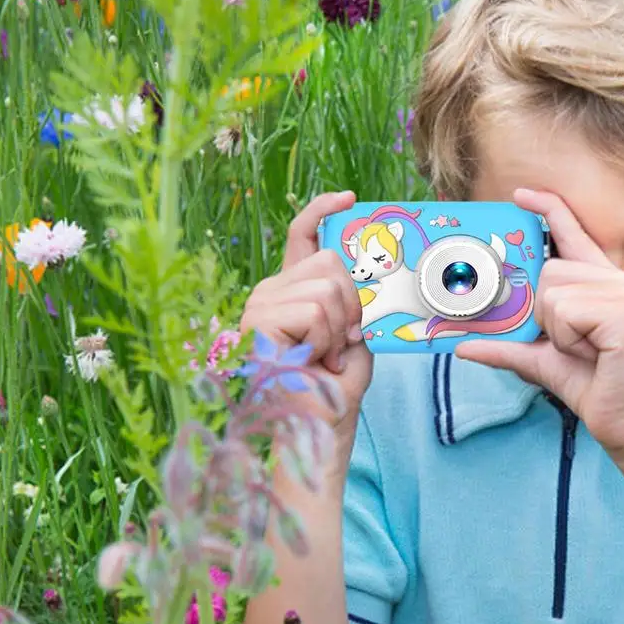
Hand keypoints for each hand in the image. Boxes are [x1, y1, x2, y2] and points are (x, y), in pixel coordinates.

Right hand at [240, 191, 372, 432]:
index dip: (322, 210)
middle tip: (342, 343)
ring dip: (338, 329)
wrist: (318, 426)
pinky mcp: (259, 318)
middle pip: (330, 262)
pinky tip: (312, 361)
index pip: (301, 236)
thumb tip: (364, 269)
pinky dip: (325, 340)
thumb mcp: (353, 335)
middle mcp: (270, 291)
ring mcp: (260, 303)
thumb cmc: (334, 389)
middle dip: (351, 305)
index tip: (347, 197)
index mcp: (292, 291)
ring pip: (327, 287)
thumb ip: (352, 301)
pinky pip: (315, 310)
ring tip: (325, 357)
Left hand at [455, 188, 623, 459]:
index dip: (548, 211)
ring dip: (555, 330)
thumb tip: (462, 346)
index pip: (573, 235)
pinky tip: (593, 353)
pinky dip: (566, 338)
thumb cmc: (590, 386)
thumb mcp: (539, 361)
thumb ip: (506, 346)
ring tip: (585, 350)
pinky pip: (564, 309)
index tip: (521, 194)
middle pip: (547, 271)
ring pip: (551, 290)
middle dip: (544, 314)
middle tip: (572, 344)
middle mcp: (621, 279)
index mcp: (603, 284)